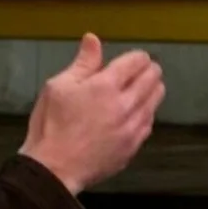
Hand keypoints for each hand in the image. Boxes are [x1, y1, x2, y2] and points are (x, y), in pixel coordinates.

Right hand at [19, 33, 165, 194]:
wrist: (54, 169)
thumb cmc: (50, 125)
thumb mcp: (58, 87)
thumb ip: (82, 63)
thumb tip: (93, 39)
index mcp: (105, 86)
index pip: (137, 61)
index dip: (136, 57)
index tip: (130, 61)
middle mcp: (125, 104)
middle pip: (153, 77)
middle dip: (148, 70)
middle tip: (137, 73)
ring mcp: (133, 126)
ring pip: (157, 98)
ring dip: (151, 89)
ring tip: (137, 91)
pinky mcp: (135, 144)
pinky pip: (150, 121)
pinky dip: (146, 112)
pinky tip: (133, 114)